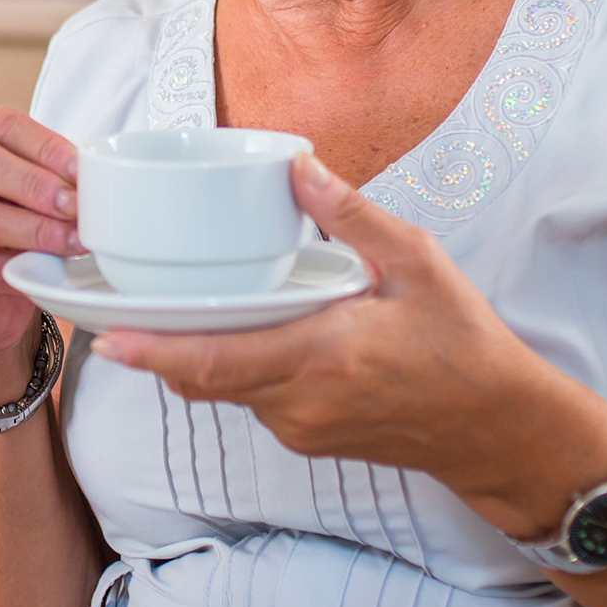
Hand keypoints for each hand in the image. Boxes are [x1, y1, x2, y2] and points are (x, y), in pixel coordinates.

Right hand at [0, 108, 85, 376]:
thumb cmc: (10, 238)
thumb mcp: (28, 199)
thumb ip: (50, 182)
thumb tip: (97, 181)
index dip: (44, 143)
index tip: (83, 169)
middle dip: (32, 182)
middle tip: (74, 206)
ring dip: (32, 229)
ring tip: (72, 242)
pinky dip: (15, 269)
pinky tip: (42, 272)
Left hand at [91, 153, 606, 539]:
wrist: (498, 430)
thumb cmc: (466, 345)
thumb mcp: (418, 265)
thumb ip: (352, 216)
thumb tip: (297, 167)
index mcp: (323, 354)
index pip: (217, 359)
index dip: (155, 350)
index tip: (107, 336)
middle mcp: (301, 401)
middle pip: (201, 379)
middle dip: (153, 349)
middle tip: (109, 316)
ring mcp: (301, 427)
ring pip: (224, 391)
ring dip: (196, 356)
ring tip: (168, 314)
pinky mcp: (308, 439)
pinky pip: (252, 402)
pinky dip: (234, 369)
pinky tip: (241, 333)